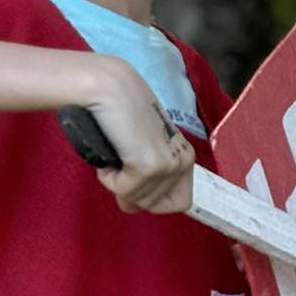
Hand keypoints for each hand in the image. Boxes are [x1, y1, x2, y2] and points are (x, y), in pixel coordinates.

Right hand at [84, 61, 195, 214]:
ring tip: (115, 153)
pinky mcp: (149, 165)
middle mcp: (184, 161)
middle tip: (119, 167)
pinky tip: (111, 152)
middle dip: (132, 193)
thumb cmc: (120, 114)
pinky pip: (123, 190)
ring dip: (118, 182)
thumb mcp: (144, 147)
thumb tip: (132, 207)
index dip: (153, 200)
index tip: (134, 181)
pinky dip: (108, 177)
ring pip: (138, 201)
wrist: (109, 88)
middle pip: (155, 206)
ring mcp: (169, 164)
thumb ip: (148, 177)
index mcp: (186, 157)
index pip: (181, 203)